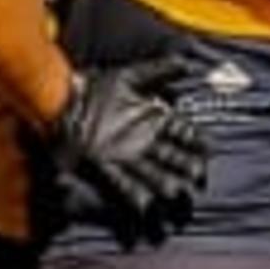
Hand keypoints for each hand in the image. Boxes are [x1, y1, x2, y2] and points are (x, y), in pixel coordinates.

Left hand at [57, 54, 210, 234]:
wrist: (62, 100)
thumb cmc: (95, 88)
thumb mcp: (129, 76)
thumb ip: (159, 70)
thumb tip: (188, 64)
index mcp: (152, 119)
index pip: (181, 133)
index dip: (195, 141)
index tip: (208, 148)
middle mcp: (144, 141)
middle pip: (172, 158)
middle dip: (185, 167)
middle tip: (197, 176)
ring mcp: (126, 157)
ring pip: (152, 174)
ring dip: (165, 184)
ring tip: (176, 193)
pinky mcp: (106, 168)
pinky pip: (124, 184)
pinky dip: (135, 195)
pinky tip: (146, 204)